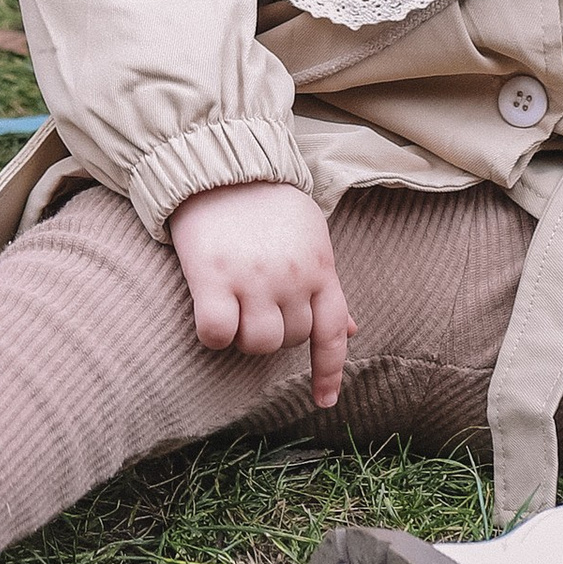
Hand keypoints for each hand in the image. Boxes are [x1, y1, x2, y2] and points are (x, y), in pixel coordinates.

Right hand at [170, 177, 353, 397]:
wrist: (221, 162)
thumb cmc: (267, 202)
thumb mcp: (310, 237)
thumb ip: (326, 284)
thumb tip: (352, 329)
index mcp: (320, 266)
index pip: (332, 332)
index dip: (329, 371)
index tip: (324, 401)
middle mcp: (291, 277)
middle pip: (290, 341)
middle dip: (274, 333)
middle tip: (255, 306)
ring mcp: (253, 278)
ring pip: (257, 344)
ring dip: (244, 338)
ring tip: (233, 309)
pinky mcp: (213, 276)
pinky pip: (217, 333)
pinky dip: (213, 335)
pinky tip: (210, 317)